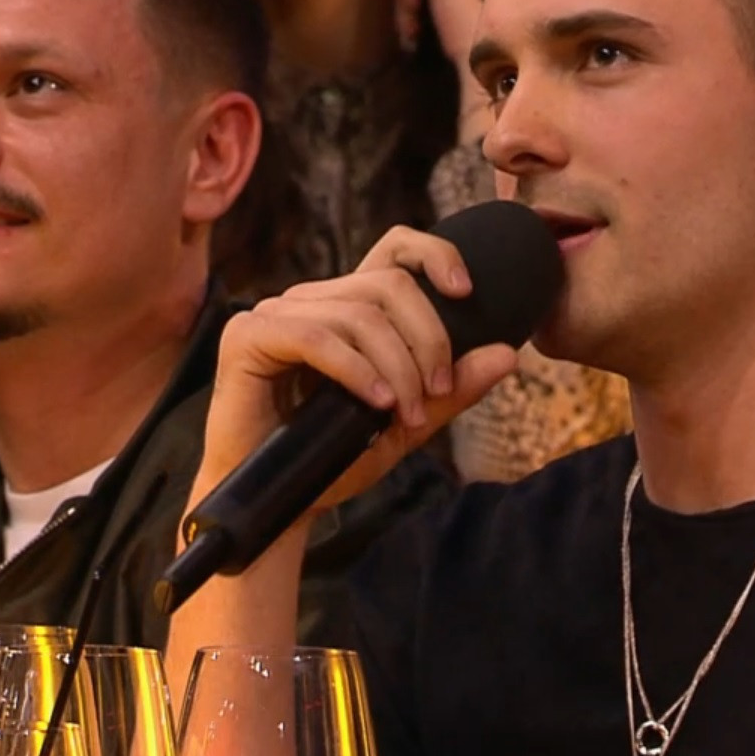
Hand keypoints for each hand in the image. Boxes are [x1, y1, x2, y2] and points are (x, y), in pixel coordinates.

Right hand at [200, 225, 518, 511]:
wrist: (279, 504)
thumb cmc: (333, 460)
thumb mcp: (406, 423)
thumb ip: (451, 389)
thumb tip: (507, 354)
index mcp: (347, 309)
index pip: (394, 251)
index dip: (435, 254)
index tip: (466, 292)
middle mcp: (311, 300)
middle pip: (389, 285)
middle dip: (427, 339)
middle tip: (435, 395)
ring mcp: (276, 314)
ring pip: (358, 314)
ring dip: (396, 367)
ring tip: (405, 416)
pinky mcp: (247, 336)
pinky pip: (316, 337)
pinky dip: (355, 370)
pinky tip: (376, 403)